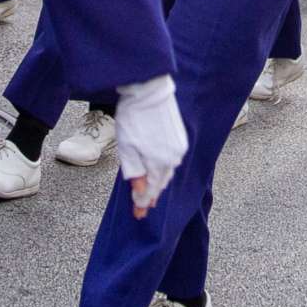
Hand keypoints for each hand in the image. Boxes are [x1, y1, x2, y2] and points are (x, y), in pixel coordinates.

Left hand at [113, 74, 186, 217]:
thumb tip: (139, 192)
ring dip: (156, 182)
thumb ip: (133, 171)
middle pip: (161, 183)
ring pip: (167, 172)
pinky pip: (171, 161)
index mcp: (159, 162)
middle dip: (150, 196)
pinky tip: (156, 172)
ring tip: (148, 193)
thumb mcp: (127, 147)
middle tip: (140, 209)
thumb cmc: (134, 117)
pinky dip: (162, 169)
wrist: (150, 91)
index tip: (137, 215)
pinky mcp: (180, 138)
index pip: (151, 190)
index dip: (143, 203)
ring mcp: (178, 147)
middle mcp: (173, 157)